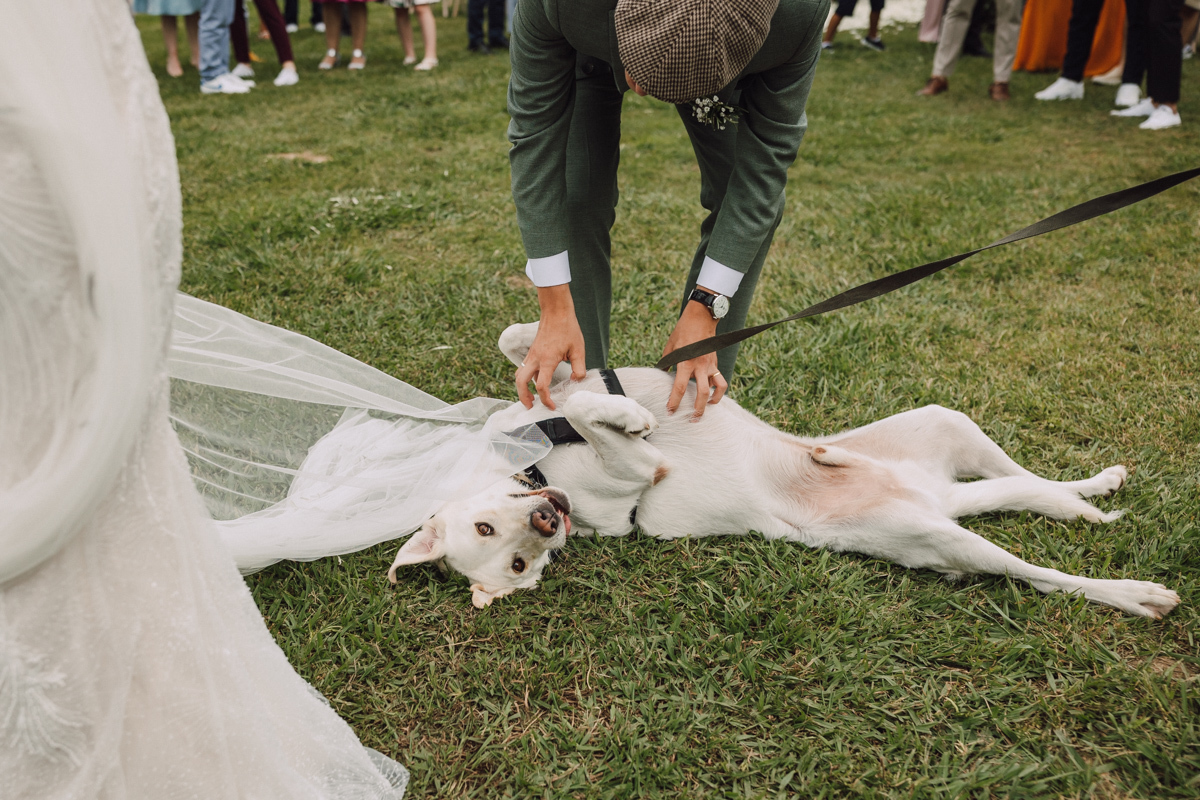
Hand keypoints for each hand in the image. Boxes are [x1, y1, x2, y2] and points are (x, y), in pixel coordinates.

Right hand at [515, 284, 585, 409]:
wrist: (556, 312)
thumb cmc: (568, 329)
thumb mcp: (579, 349)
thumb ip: (579, 368)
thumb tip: (575, 380)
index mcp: (547, 360)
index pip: (541, 386)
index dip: (546, 399)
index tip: (552, 406)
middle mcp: (535, 359)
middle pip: (520, 382)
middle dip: (523, 397)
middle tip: (530, 406)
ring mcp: (531, 355)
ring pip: (519, 375)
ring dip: (522, 388)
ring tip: (530, 398)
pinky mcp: (532, 352)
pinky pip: (524, 368)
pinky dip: (526, 379)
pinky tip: (536, 382)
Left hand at [662, 296, 727, 417]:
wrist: (701, 318)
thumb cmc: (683, 331)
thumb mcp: (670, 347)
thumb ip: (667, 362)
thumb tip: (662, 374)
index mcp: (685, 362)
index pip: (679, 388)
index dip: (674, 402)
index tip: (670, 411)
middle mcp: (700, 366)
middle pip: (702, 393)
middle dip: (697, 409)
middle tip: (692, 419)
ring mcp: (710, 365)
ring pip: (717, 388)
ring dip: (713, 401)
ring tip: (708, 409)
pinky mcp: (715, 363)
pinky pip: (719, 380)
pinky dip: (718, 389)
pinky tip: (713, 395)